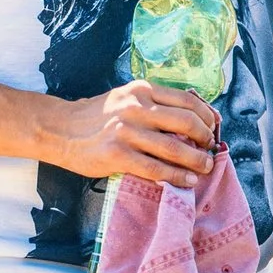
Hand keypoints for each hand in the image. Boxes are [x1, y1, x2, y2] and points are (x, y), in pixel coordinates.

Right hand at [47, 81, 220, 188]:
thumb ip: (154, 104)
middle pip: (186, 122)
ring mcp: (126, 132)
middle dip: (205, 137)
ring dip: (196, 160)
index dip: (206, 115)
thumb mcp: (126, 97)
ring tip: (205, 166)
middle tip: (210, 148)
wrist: (59, 129)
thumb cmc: (96, 116)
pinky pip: (155, 168)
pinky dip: (176, 176)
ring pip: (174, 147)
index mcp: (142, 90)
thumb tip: (190, 119)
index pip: (186, 100)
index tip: (213, 127)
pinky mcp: (117, 155)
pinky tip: (186, 181)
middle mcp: (136, 108)